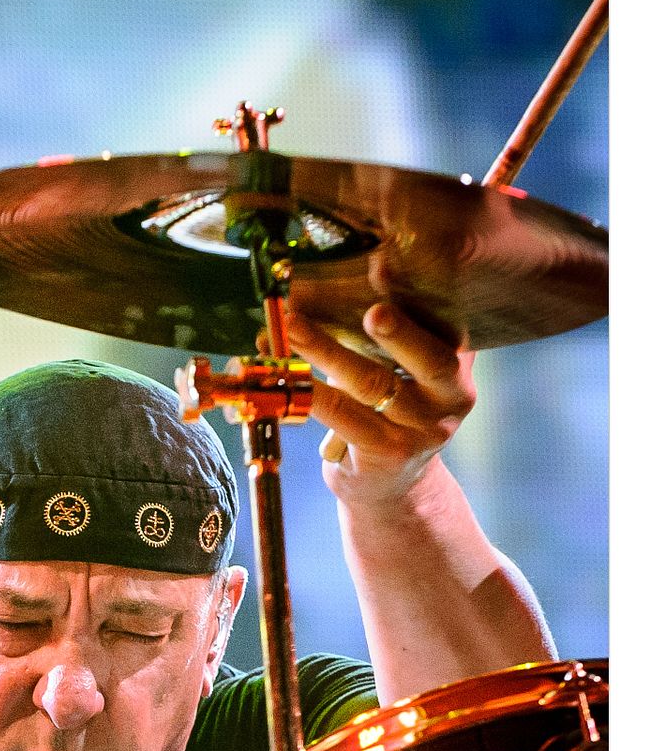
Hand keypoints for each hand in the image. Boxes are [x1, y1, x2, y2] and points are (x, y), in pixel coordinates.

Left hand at [283, 302, 476, 504]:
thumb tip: (329, 285)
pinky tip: (291, 375)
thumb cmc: (391, 412)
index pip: (446, 323)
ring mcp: (422, 429)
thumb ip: (388, 336)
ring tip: (294, 326)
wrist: (393, 485)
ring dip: (328, 351)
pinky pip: (345, 417)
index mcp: (460, 364)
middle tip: (372, 310)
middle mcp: (451, 397)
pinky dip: (314, 393)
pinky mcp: (388, 452)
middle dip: (399, 332)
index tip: (387, 264)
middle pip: (429, 358)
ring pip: (373, 384)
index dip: (420, 296)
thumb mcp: (404, 373)